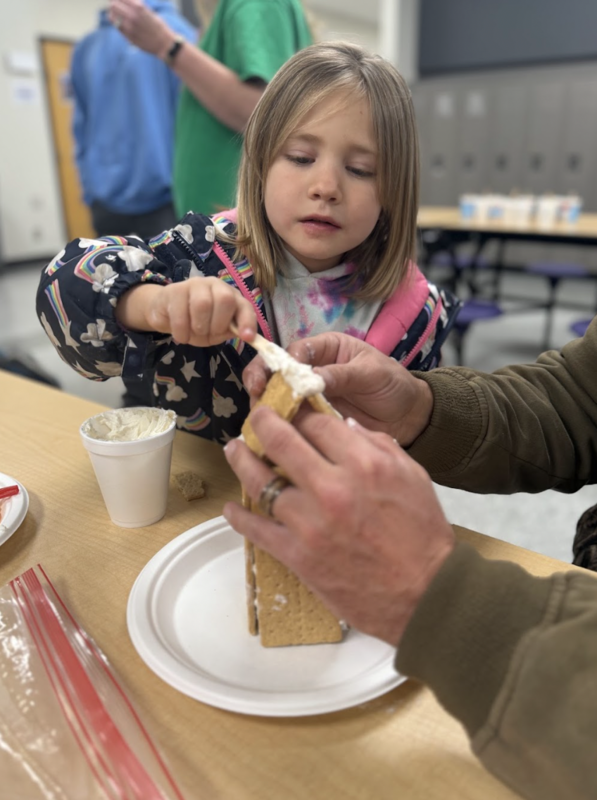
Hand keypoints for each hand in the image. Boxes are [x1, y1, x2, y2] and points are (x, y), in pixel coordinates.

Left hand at [109, 0, 172, 58]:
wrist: (164, 45)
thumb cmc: (159, 27)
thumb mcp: (149, 12)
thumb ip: (137, 7)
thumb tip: (127, 3)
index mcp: (139, 7)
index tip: (120, 0)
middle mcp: (133, 16)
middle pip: (114, 5)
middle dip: (114, 3)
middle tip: (115, 3)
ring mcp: (129, 27)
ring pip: (112, 16)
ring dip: (113, 12)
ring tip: (115, 12)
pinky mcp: (128, 36)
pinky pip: (117, 26)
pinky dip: (116, 21)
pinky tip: (119, 20)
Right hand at [117, 277, 256, 345]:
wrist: (168, 314)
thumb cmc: (197, 324)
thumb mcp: (216, 332)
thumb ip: (229, 331)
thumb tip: (245, 336)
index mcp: (231, 297)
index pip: (245, 307)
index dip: (247, 321)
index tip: (246, 338)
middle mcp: (216, 286)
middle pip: (225, 299)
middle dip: (218, 324)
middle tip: (209, 333)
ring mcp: (195, 284)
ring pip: (202, 304)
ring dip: (199, 327)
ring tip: (193, 334)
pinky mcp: (175, 289)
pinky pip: (180, 312)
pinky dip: (182, 331)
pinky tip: (181, 335)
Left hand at [223, 407, 454, 644]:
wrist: (424, 595)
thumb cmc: (423, 535)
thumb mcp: (413, 476)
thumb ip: (378, 445)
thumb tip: (344, 425)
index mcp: (364, 464)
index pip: (317, 422)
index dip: (301, 411)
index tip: (293, 408)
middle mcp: (332, 487)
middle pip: (282, 441)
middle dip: (263, 421)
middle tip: (256, 416)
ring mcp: (309, 523)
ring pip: (260, 481)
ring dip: (241, 460)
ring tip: (234, 449)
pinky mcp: (296, 555)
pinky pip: (256, 529)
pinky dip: (239, 516)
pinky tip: (231, 507)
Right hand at [242, 332, 433, 446]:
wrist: (410, 417)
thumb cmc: (393, 384)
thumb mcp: (371, 374)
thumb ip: (342, 375)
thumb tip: (311, 378)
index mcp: (327, 349)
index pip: (296, 351)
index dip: (282, 362)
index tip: (277, 377)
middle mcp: (312, 370)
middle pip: (276, 371)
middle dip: (262, 380)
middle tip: (256, 395)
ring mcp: (310, 397)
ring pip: (277, 396)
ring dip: (267, 405)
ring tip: (260, 418)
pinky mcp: (312, 420)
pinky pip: (290, 420)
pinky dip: (278, 426)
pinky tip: (269, 434)